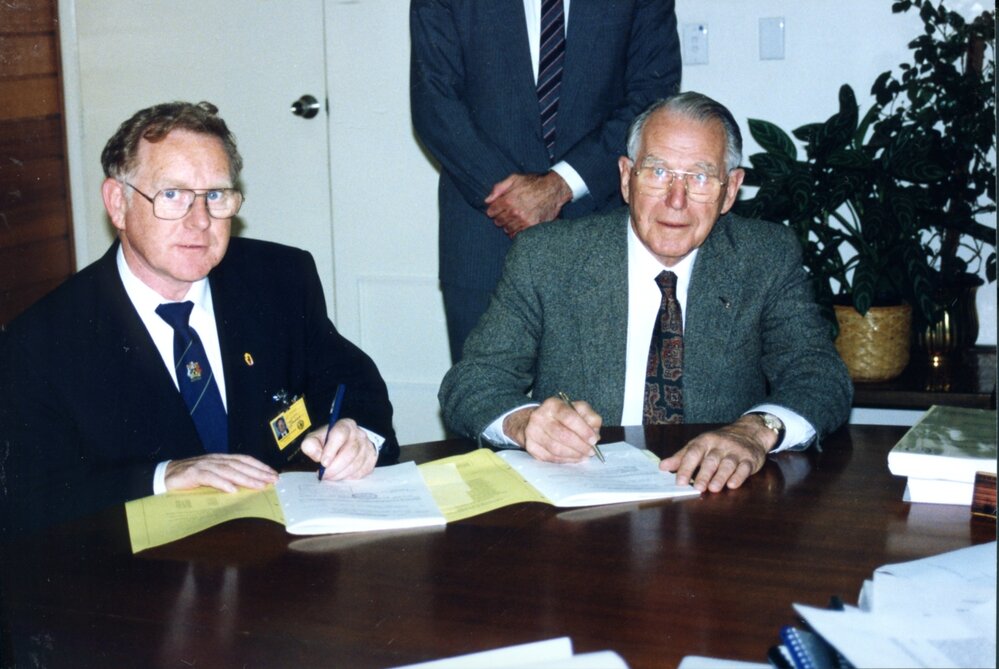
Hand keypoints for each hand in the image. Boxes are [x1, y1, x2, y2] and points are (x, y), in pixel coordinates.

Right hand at [164, 454, 277, 492]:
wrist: (163, 476)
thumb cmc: (189, 478)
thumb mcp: (211, 477)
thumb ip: (226, 478)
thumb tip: (246, 487)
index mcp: (220, 459)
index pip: (244, 460)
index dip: (259, 466)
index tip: (273, 474)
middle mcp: (214, 459)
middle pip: (240, 464)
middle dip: (258, 472)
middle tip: (272, 480)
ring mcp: (204, 465)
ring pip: (229, 470)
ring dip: (245, 478)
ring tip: (259, 485)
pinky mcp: (193, 473)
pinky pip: (210, 478)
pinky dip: (222, 483)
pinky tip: (232, 490)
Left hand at [300, 418, 376, 480]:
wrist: (347, 442)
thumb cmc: (329, 441)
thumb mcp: (316, 438)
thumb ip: (310, 444)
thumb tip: (317, 455)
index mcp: (345, 425)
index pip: (340, 434)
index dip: (331, 450)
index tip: (323, 463)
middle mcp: (359, 434)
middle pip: (350, 452)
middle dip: (335, 467)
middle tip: (324, 475)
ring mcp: (368, 446)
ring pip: (356, 464)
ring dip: (341, 474)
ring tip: (331, 476)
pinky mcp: (371, 458)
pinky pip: (362, 471)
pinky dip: (350, 477)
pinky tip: (342, 475)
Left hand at [484, 172, 571, 237]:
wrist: (554, 189)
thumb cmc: (534, 183)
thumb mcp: (514, 179)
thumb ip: (498, 188)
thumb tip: (487, 200)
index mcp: (508, 200)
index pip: (491, 212)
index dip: (493, 210)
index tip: (497, 209)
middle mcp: (514, 212)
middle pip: (498, 222)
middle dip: (500, 217)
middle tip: (507, 213)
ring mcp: (523, 220)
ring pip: (507, 229)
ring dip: (508, 225)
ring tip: (514, 218)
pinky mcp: (532, 226)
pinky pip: (517, 234)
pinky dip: (516, 231)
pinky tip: (519, 225)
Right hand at [503, 396, 601, 462]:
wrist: (536, 421)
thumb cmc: (562, 416)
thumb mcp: (577, 409)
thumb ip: (590, 417)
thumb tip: (595, 433)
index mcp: (552, 405)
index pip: (569, 417)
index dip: (583, 430)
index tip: (593, 439)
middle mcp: (539, 417)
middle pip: (562, 435)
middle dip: (580, 445)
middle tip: (591, 450)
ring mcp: (532, 433)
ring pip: (556, 448)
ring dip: (573, 454)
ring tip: (584, 455)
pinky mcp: (531, 446)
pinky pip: (550, 457)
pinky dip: (565, 460)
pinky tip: (573, 458)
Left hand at [659, 415, 776, 492]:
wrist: (749, 432)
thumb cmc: (718, 443)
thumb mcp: (698, 446)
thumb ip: (681, 457)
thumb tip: (662, 467)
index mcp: (704, 441)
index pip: (693, 453)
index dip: (686, 467)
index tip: (679, 482)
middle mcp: (720, 445)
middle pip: (711, 460)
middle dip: (704, 474)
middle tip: (697, 488)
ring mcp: (735, 452)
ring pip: (727, 464)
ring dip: (720, 477)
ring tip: (714, 488)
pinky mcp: (749, 459)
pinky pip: (744, 468)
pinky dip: (739, 476)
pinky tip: (732, 484)